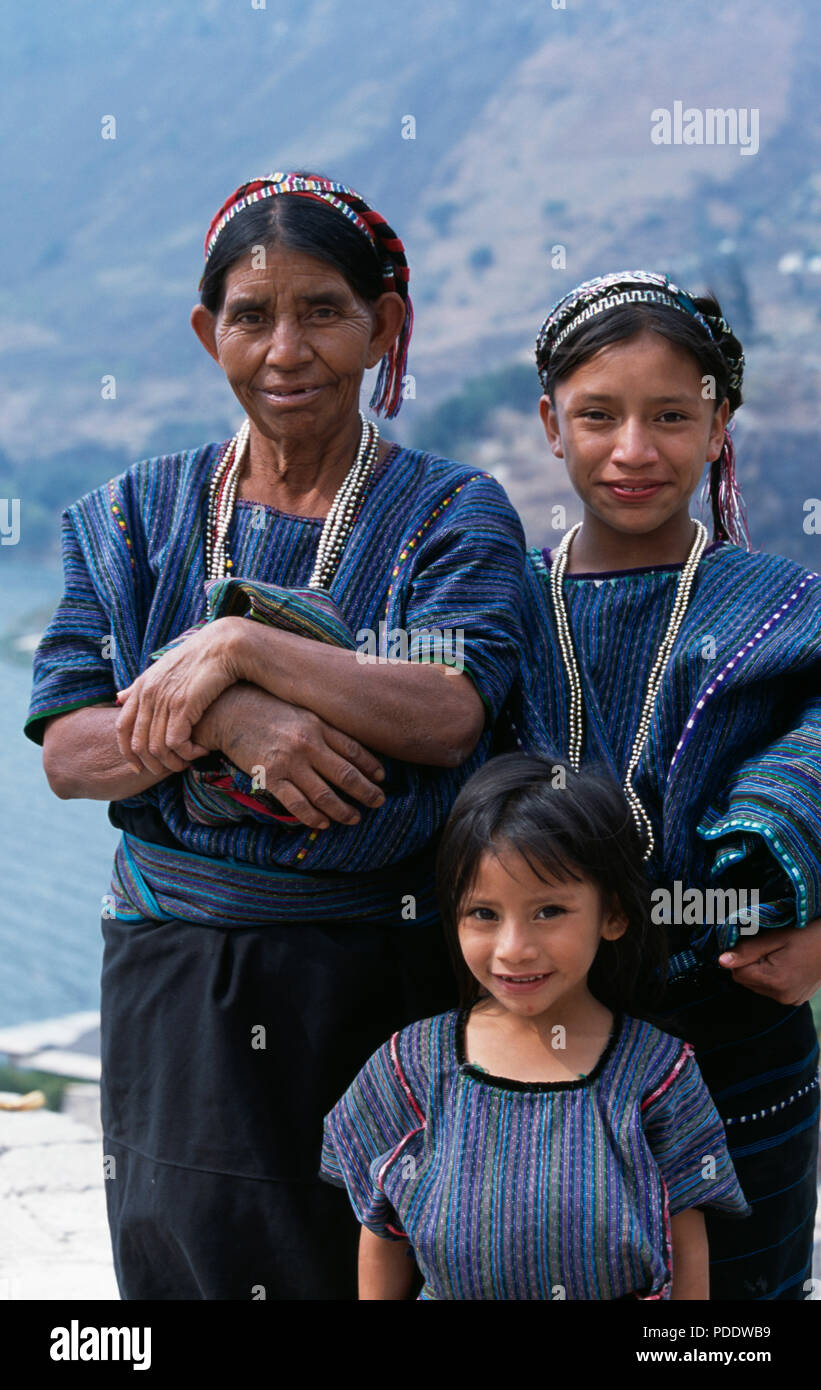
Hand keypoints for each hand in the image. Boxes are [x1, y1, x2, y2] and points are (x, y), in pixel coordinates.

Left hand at [114, 618, 242, 773]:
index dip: (127, 752)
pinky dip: (188, 753)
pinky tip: (201, 751)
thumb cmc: (198, 660)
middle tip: (169, 770)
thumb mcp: (161, 669)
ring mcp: (164, 699)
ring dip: (173, 761)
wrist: (223, 646)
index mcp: (141, 686)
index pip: (121, 727)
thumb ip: (139, 686)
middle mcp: (148, 694)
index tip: (138, 767)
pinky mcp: (183, 705)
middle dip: (152, 764)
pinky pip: (175, 742)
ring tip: (188, 762)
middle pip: (138, 743)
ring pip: (157, 747)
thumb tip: (118, 697)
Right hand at [206, 683, 386, 829]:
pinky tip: (324, 823)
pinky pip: (296, 804)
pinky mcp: (270, 777)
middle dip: (366, 792)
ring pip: (324, 794)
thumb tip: (347, 744)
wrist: (228, 710)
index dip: (371, 766)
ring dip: (343, 810)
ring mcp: (289, 762)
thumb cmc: (266, 708)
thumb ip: (323, 726)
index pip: (354, 749)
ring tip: (354, 818)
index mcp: (318, 724)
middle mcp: (307, 744)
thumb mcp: (300, 710)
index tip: (381, 778)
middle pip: (346, 774)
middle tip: (379, 802)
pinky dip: (313, 816)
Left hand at [718, 917, 820, 1005]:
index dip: (741, 956)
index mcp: (775, 980)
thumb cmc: (807, 933)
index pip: (737, 972)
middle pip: (746, 980)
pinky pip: (771, 990)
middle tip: (770, 947)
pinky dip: (773, 978)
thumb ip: (747, 950)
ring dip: (760, 971)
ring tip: (780, 955)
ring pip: (757, 985)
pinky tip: (787, 965)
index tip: (755, 943)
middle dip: (750, 963)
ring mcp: (790, 1000)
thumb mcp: (776, 937)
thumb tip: (721, 961)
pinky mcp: (795, 1000)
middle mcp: (781, 996)